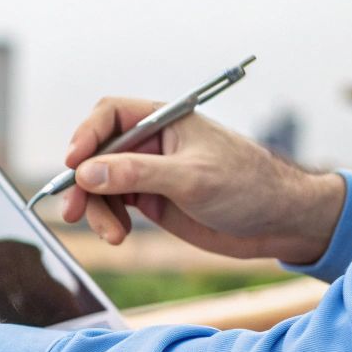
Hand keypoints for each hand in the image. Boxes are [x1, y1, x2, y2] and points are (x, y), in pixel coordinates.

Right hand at [60, 97, 346, 264]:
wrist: (279, 223)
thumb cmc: (249, 186)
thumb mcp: (192, 178)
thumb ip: (137, 174)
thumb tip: (87, 174)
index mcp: (164, 121)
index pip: (110, 116)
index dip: (86, 137)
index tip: (72, 166)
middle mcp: (151, 143)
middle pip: (96, 154)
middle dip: (83, 183)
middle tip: (74, 211)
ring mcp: (149, 172)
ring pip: (100, 185)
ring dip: (96, 209)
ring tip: (113, 235)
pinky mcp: (151, 200)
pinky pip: (113, 206)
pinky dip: (108, 221)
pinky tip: (119, 235)